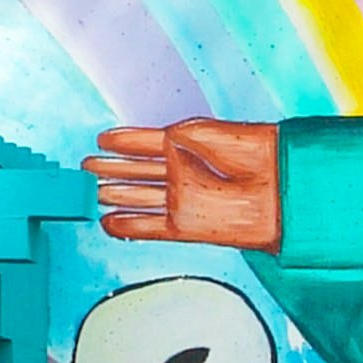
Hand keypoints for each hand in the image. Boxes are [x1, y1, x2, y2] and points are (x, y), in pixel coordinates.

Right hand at [90, 120, 283, 251]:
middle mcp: (182, 172)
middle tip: (86, 169)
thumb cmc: (248, 151)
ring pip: (140, 199)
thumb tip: (142, 148)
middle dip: (113, 170)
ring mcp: (183, 199)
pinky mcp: (187, 226)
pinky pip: (151, 228)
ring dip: (116, 196)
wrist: (277, 184)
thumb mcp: (201, 133)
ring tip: (91, 193)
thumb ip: (168, 140)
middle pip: (139, 172)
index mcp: (187, 146)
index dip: (125, 142)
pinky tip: (107, 223)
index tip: (101, 140)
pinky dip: (128, 227)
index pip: (148, 143)